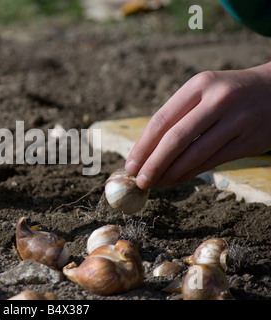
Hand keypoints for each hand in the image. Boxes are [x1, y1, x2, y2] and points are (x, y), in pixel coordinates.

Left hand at [125, 62, 270, 189]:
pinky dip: (189, 174)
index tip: (130, 164)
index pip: (162, 120)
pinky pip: (212, 162)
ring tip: (154, 183)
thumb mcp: (203, 92)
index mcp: (199, 85)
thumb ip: (178, 116)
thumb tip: (145, 151)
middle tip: (139, 180)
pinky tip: (174, 180)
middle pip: (175, 139)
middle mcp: (218, 100)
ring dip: (170, 173)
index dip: (143, 146)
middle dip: (153, 164)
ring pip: (194, 154)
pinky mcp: (249, 141)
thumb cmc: (228, 94)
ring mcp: (237, 121)